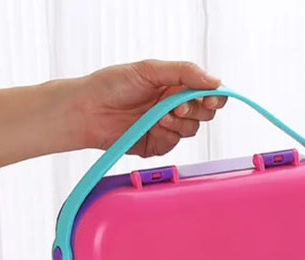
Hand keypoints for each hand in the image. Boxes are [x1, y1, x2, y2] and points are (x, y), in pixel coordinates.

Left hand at [75, 59, 226, 155]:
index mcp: (175, 85)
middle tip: (176, 107)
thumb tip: (215, 81)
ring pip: (193, 130)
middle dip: (195, 110)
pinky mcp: (159, 145)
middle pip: (206, 113)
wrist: (89, 111)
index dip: (214, 96)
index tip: (209, 98)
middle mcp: (175, 106)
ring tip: (157, 116)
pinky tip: (150, 127)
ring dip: (178, 124)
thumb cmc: (112, 85)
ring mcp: (168, 127)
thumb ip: (185, 72)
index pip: (208, 92)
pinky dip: (165, 136)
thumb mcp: (150, 69)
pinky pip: (175, 144)